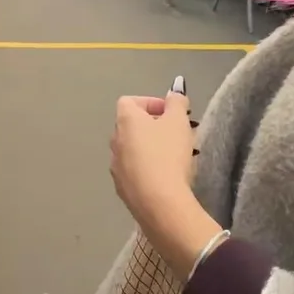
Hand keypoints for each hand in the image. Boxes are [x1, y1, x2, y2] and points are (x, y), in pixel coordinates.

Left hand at [110, 88, 194, 226]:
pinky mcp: (121, 189)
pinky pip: (134, 171)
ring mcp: (115, 166)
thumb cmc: (169, 154)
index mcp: (125, 121)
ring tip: (175, 158)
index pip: (130, 101)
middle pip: (131, 126)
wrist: (159, 202)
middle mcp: (114, 141)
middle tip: (177, 134)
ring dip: (150, 148)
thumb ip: (176, 102)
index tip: (171, 113)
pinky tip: (166, 178)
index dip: (150, 103)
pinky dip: (147, 169)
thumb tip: (174, 91)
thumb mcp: (179, 121)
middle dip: (154, 126)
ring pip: (133, 150)